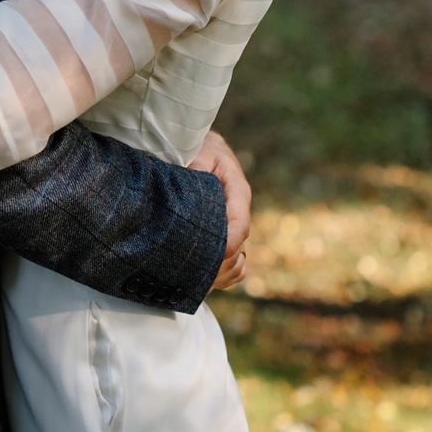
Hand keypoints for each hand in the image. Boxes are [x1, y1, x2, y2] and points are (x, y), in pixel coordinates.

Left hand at [189, 130, 251, 291]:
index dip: (229, 244)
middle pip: (236, 250)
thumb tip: (192, 177)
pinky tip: (206, 281)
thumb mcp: (201, 151)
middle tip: (191, 273)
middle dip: (217, 264)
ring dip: (218, 274)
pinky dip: (225, 278)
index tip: (217, 254)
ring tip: (192, 280)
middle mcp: (238, 214)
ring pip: (236, 262)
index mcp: (237, 193)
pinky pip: (236, 268)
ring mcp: (234, 229)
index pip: (240, 225)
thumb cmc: (202, 150)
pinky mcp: (229, 238)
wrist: (206, 149)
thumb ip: (198, 164)